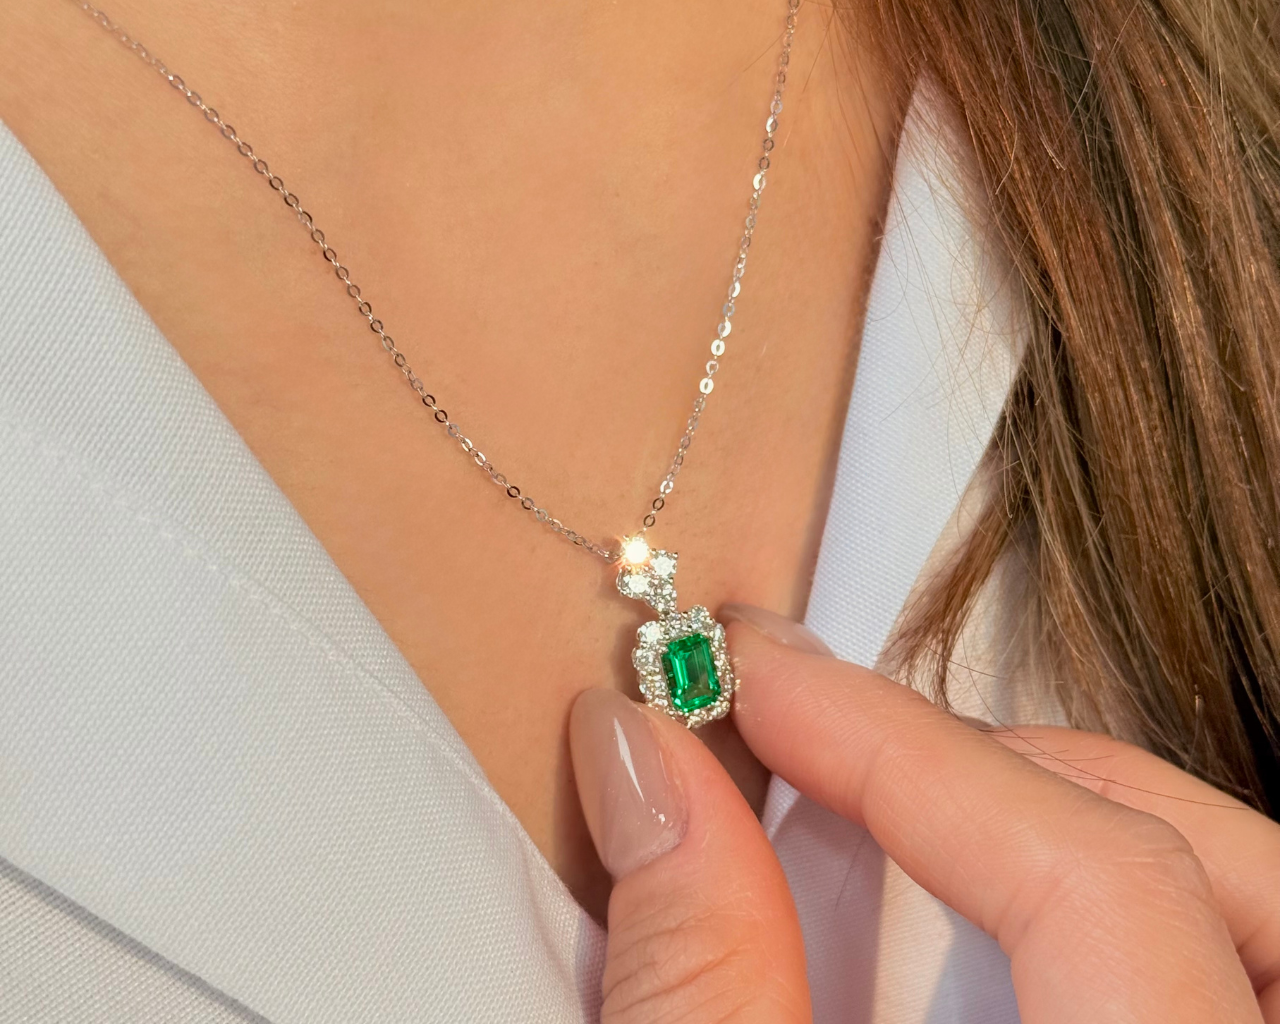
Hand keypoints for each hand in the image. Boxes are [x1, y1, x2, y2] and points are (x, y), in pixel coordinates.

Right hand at [569, 605, 1279, 1022]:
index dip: (906, 753)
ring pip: (1258, 905)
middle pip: (1224, 869)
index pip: (1097, 887)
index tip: (761, 683)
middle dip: (1016, 764)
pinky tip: (997, 908)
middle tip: (847, 740)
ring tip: (923, 802)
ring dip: (1082, 817)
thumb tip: (640, 757)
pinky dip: (1119, 896)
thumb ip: (703, 974)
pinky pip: (1233, 963)